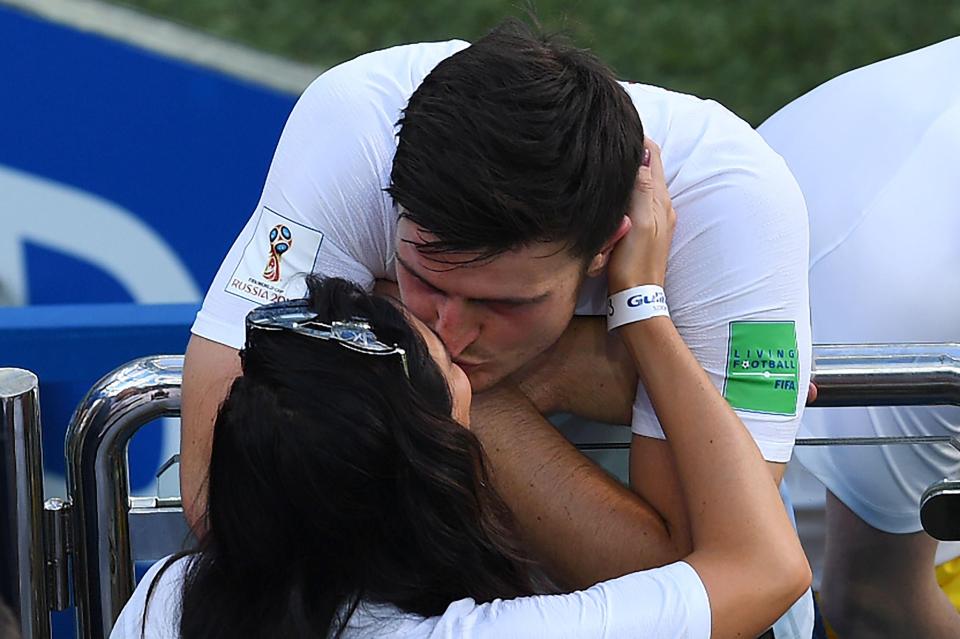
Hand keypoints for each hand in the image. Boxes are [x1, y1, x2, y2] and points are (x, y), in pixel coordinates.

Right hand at [607, 140, 675, 292]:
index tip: (617, 123)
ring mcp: (654, 219)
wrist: (635, 301)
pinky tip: (616, 188)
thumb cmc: (634, 265)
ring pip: (643, 181)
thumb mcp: (638, 223)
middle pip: (649, 165)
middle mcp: (662, 206)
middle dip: (633, 148)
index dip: (636, 137)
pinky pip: (637, 198)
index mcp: (660, 201)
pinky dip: (627, 187)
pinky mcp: (644, 231)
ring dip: (630, 167)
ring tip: (611, 154)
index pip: (652, 154)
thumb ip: (641, 188)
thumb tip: (642, 152)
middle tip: (610, 134)